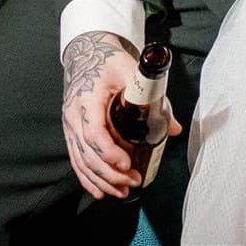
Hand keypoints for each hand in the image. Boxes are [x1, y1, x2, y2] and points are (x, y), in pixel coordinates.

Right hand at [60, 31, 181, 199]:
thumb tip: (175, 128)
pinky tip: (100, 191)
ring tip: (122, 192)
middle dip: (110, 173)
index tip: (126, 163)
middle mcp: (73, 115)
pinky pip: (76, 160)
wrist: (86, 54)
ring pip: (81, 161)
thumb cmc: (107, 62)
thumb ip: (154, 98)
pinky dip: (87, 178)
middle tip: (133, 181)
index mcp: (87, 99)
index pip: (94, 132)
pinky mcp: (71, 132)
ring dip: (101, 180)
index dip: (109, 152)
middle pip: (87, 153)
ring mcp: (70, 125)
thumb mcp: (131, 71)